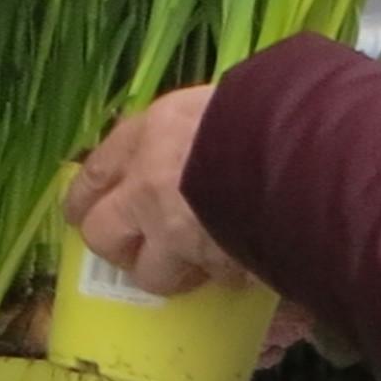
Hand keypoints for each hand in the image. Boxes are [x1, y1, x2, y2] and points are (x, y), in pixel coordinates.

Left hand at [67, 86, 251, 296]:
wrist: (301, 149)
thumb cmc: (262, 109)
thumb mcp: (216, 101)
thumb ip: (190, 128)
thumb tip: (192, 137)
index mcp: (149, 134)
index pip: (96, 171)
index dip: (84, 196)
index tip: (79, 212)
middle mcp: (149, 188)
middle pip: (103, 234)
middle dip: (119, 246)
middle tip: (140, 247)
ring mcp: (177, 234)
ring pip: (154, 274)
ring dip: (175, 271)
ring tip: (200, 263)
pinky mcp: (212, 266)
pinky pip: (215, 279)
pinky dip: (227, 275)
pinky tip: (247, 263)